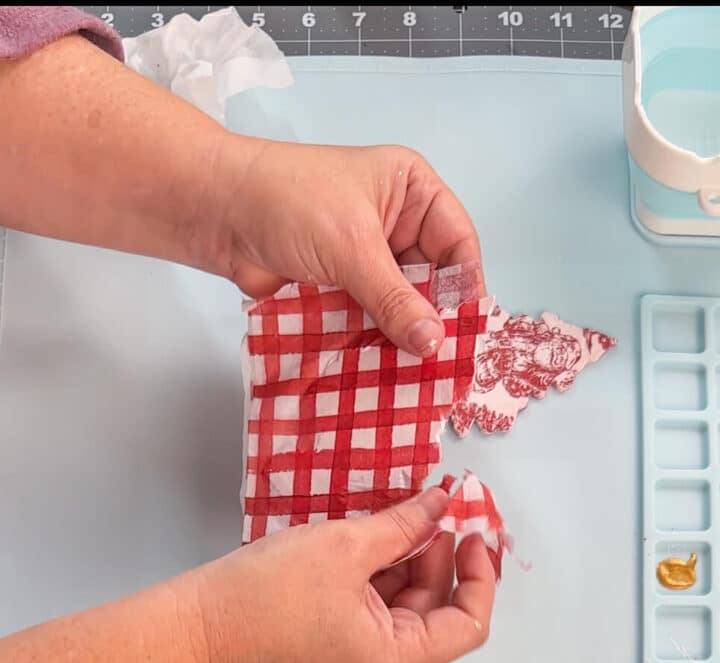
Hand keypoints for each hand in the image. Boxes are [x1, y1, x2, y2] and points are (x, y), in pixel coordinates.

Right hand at [192, 488, 495, 662]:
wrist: (205, 618)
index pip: (467, 626)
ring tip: (404, 518)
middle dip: (439, 561)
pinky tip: (379, 539)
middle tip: (435, 511)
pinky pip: (379, 613)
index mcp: (394, 660)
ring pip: (407, 610)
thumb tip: (443, 501)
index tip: (471, 532)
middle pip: (436, 615)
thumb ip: (406, 524)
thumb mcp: (348, 545)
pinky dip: (385, 577)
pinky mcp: (339, 651)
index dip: (480, 576)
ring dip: (411, 564)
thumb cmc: (274, 586)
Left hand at [218, 139, 483, 356]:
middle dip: (432, 319)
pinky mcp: (341, 286)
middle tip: (440, 364)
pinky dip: (374, 341)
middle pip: (431, 279)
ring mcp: (367, 257)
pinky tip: (383, 370)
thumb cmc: (287, 202)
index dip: (465, 287)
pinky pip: (369, 318)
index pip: (457, 241)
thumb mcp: (352, 247)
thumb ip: (394, 299)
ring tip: (415, 377)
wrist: (217, 212)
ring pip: (399, 304)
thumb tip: (432, 343)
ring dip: (402, 336)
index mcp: (410, 190)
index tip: (464, 332)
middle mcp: (395, 222)